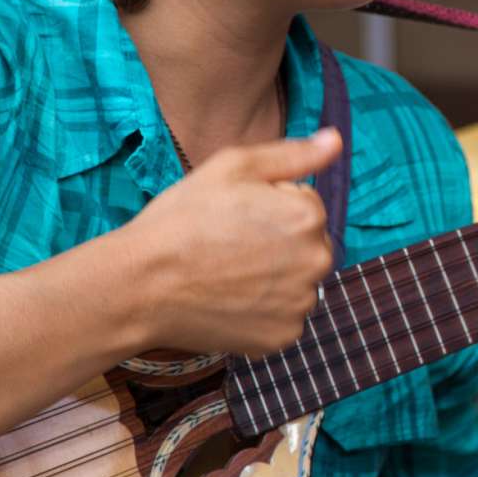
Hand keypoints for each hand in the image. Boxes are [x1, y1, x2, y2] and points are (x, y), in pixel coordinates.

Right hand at [121, 128, 340, 355]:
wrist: (142, 285)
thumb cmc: (182, 219)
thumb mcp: (233, 166)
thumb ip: (293, 154)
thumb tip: (335, 140)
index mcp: (308, 215)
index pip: (305, 204)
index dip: (268, 205)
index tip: (235, 215)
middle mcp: (316, 261)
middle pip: (307, 244)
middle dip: (278, 241)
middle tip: (229, 244)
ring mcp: (301, 303)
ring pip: (296, 281)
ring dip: (273, 277)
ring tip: (226, 273)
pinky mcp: (283, 336)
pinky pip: (282, 315)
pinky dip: (262, 310)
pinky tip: (229, 300)